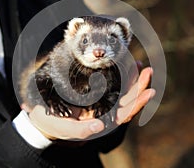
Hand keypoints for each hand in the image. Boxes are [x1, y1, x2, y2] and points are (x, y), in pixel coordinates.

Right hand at [25, 67, 153, 140]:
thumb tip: (99, 127)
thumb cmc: (53, 123)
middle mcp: (105, 111)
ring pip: (121, 90)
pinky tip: (125, 63)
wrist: (44, 113)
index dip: (137, 104)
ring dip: (132, 78)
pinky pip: (111, 82)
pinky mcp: (95, 91)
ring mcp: (101, 100)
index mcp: (101, 122)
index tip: (149, 91)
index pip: (124, 114)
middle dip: (139, 86)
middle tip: (148, 70)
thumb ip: (80, 130)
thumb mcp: (63, 128)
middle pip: (127, 100)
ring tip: (139, 64)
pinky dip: (120, 73)